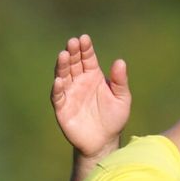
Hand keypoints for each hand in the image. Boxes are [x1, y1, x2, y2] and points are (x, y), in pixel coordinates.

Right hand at [51, 34, 130, 158]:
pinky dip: (57, 88)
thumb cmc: (114, 118)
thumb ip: (120, 81)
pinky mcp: (62, 108)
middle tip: (72, 42)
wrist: (104, 141)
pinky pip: (58, 96)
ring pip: (63, 76)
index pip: (88, 58)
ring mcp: (69, 93)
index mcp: (93, 76)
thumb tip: (120, 61)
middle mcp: (79, 81)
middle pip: (74, 63)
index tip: (85, 38)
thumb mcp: (122, 99)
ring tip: (64, 55)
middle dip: (73, 52)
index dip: (86, 48)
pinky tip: (59, 80)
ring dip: (62, 66)